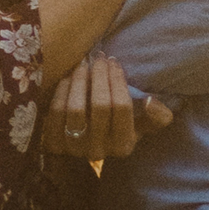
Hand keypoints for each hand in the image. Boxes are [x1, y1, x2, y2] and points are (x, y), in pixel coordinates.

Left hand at [41, 55, 173, 160]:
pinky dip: (62, 90)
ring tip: (84, 65)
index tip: (114, 63)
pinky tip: (69, 78)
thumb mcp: (140, 126)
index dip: (118, 80)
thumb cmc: (114, 130)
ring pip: (76, 108)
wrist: (80, 151)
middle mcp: (98, 151)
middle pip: (100, 105)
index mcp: (123, 146)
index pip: (122, 107)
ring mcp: (73, 149)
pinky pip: (56, 111)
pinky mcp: (53, 143)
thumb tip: (152, 101)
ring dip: (80, 80)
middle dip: (100, 75)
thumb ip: (156, 116)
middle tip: (99, 58)